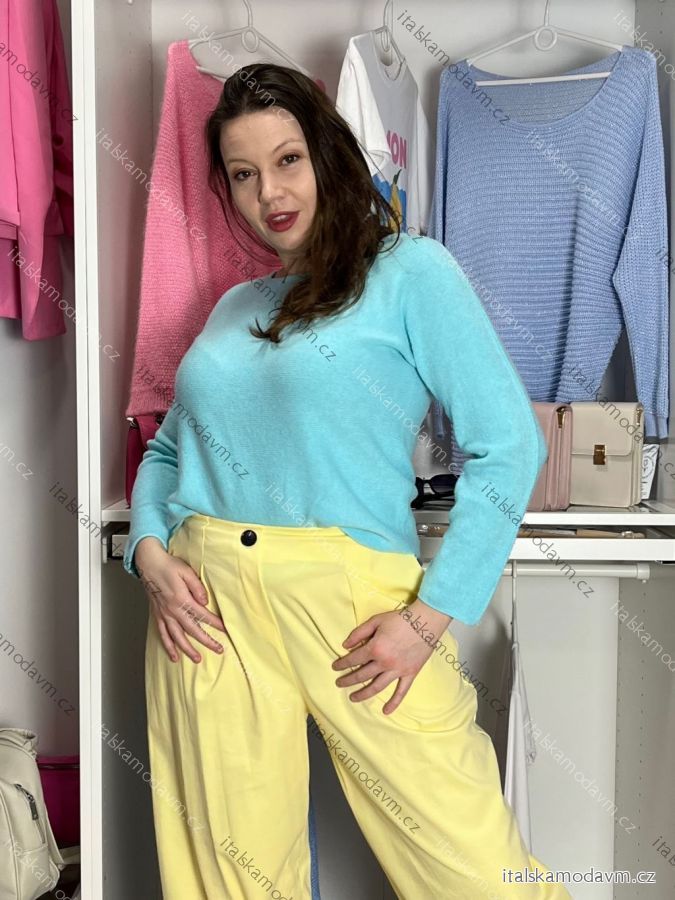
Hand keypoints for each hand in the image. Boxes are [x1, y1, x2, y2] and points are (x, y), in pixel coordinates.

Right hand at [135, 536, 227, 663]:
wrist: (149, 564)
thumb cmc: (168, 566)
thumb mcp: (187, 571)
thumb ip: (197, 587)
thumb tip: (205, 601)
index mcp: (181, 599)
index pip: (203, 615)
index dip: (215, 624)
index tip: (226, 631)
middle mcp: (172, 610)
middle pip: (192, 630)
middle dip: (207, 641)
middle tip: (219, 649)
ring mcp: (164, 614)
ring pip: (177, 637)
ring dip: (188, 650)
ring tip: (197, 659)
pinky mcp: (158, 615)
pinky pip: (163, 635)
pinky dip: (168, 646)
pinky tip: (174, 656)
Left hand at [332, 598, 452, 714]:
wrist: (426, 621)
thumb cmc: (400, 619)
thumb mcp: (376, 621)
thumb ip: (359, 633)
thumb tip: (345, 645)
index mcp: (375, 648)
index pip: (354, 659)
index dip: (342, 664)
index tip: (335, 667)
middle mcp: (384, 663)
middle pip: (362, 675)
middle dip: (348, 680)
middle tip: (339, 683)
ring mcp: (398, 670)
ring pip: (377, 687)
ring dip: (363, 694)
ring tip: (353, 698)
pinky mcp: (410, 673)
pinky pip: (401, 691)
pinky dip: (394, 702)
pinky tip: (386, 711)